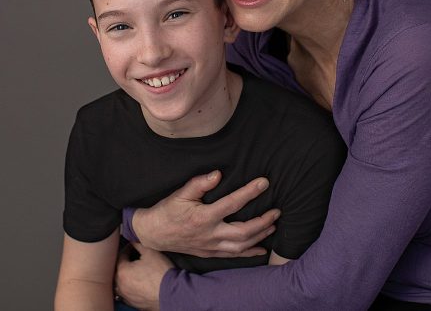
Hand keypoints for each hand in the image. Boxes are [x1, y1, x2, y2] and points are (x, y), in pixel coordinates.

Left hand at [114, 243, 172, 310]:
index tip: (133, 246)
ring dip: (126, 276)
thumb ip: (138, 244)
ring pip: (121, 283)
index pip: (121, 255)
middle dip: (126, 263)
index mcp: (122, 271)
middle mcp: (120, 285)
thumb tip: (133, 240)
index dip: (128, 249)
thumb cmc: (160, 272)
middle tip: (134, 258)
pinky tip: (138, 284)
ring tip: (136, 272)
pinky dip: (130, 287)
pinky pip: (127, 293)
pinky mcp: (132, 303)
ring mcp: (125, 295)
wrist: (170, 293)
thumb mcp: (150, 252)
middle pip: (119, 270)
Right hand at [132, 170, 278, 257]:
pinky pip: (233, 255)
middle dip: (263, 221)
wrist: (153, 233)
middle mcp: (210, 234)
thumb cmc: (167, 210)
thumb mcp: (180, 193)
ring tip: (273, 225)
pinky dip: (250, 252)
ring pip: (241, 245)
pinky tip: (262, 249)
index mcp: (204, 217)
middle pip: (243, 231)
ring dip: (260, 236)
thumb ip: (200, 183)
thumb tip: (218, 174)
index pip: (232, 204)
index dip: (250, 192)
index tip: (264, 183)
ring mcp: (211, 247)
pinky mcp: (210, 253)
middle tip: (277, 211)